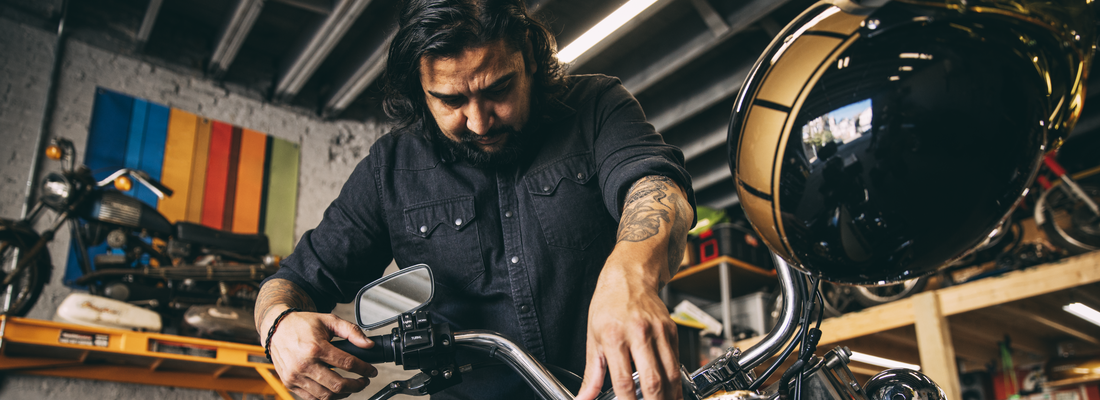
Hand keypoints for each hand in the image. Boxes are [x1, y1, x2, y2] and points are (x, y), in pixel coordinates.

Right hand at [265, 309, 379, 399]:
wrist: (276, 328)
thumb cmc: (301, 324)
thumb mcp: (329, 320)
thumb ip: (351, 331)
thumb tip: (368, 344)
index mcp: (315, 348)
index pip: (347, 364)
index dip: (364, 369)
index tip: (371, 371)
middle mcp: (304, 364)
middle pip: (338, 385)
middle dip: (357, 385)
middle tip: (363, 381)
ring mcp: (295, 376)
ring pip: (326, 395)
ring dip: (343, 394)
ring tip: (350, 387)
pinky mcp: (289, 383)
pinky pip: (311, 398)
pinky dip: (326, 397)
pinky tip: (334, 390)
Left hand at [575, 264, 682, 399]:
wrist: (629, 276)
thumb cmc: (608, 304)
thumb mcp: (593, 338)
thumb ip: (591, 373)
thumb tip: (583, 397)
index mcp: (614, 337)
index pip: (623, 381)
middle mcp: (638, 333)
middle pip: (652, 380)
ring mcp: (658, 332)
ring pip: (670, 373)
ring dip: (670, 396)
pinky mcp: (671, 330)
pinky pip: (677, 361)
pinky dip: (676, 381)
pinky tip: (672, 392)